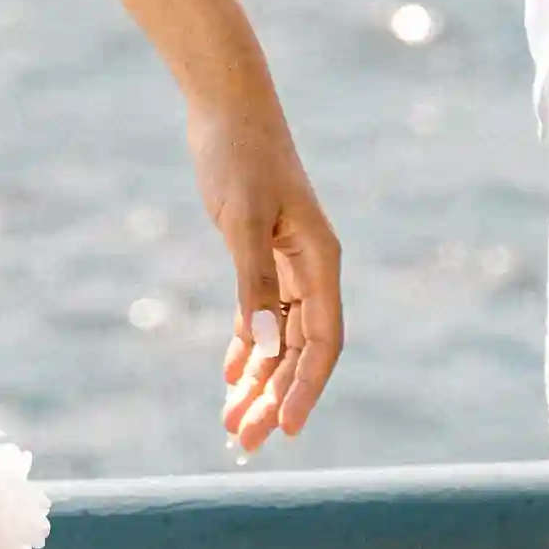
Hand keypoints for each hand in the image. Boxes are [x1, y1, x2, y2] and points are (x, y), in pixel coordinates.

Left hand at [191, 102, 344, 454]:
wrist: (226, 107)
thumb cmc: (240, 157)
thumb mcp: (243, 222)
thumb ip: (254, 285)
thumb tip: (264, 349)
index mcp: (320, 261)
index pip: (322, 342)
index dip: (306, 389)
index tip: (284, 430)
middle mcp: (311, 268)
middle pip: (299, 350)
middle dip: (274, 397)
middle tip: (243, 442)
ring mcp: (287, 262)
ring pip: (278, 339)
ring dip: (257, 381)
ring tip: (231, 423)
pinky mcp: (261, 254)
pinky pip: (260, 315)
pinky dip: (247, 346)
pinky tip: (230, 377)